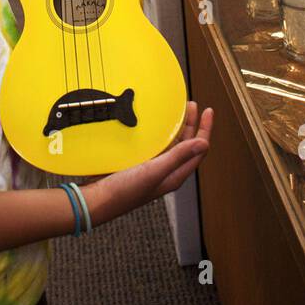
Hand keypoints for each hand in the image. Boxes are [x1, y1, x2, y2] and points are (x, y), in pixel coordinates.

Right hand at [84, 102, 212, 225]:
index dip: (205, 130)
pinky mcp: (137, 162)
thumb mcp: (154, 171)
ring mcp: (151, 166)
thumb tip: (204, 143)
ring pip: (170, 143)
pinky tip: (153, 123)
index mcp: (175, 175)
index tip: (208, 111)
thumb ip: (178, 157)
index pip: (198, 150)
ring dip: (176, 126)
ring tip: (176, 110)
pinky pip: (154, 144)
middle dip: (191, 124)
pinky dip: (158, 132)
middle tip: (191, 105)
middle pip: (186, 144)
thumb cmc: (124, 191)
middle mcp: (166, 171)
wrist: (96, 200)